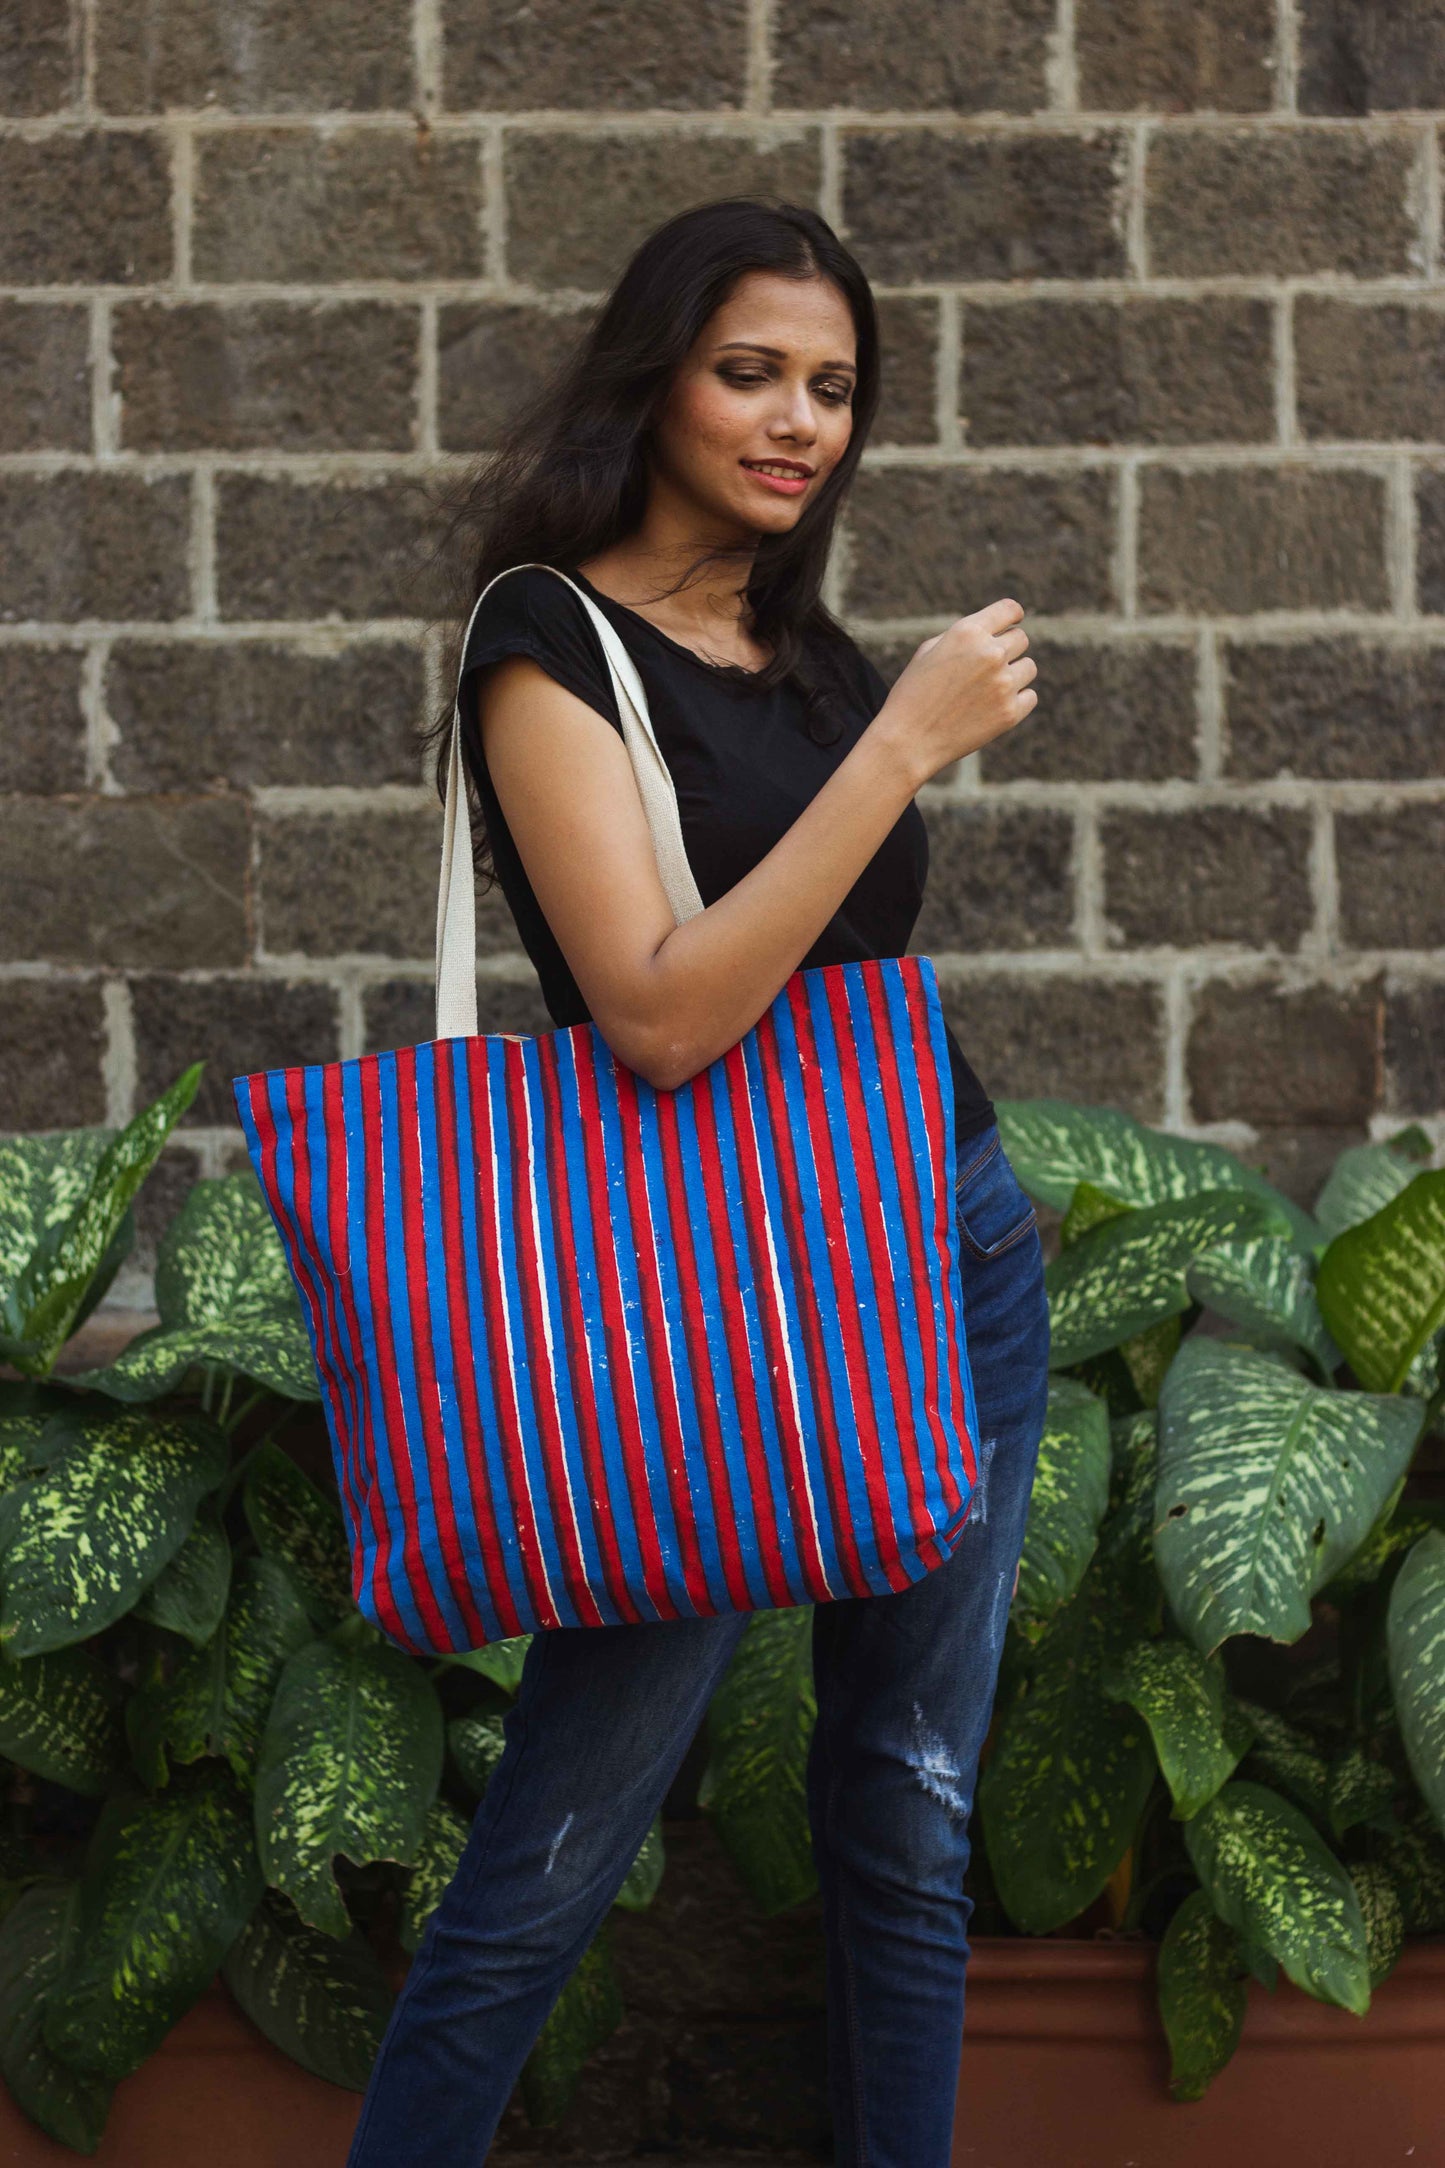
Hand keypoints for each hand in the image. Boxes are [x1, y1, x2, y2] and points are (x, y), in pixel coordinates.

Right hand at [871, 598, 1036, 790]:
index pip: (1010, 610)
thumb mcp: (928, 652)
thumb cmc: (912, 694)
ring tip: (986, 690)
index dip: (1013, 616)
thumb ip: (964, 636)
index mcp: (967, 632)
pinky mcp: (1010, 713)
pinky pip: (1029, 696)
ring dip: (1014, 675)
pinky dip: (1016, 701)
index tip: (1013, 622)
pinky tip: (992, 708)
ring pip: (1028, 668)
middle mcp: (990, 654)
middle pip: (1021, 639)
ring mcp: (1003, 684)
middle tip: (985, 669)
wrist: (907, 741)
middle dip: (1007, 649)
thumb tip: (994, 631)